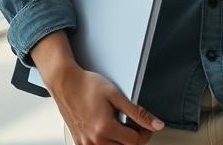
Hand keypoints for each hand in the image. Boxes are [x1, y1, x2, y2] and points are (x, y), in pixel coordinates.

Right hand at [49, 65, 163, 144]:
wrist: (65, 84)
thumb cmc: (87, 86)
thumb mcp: (116, 95)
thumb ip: (137, 112)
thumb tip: (156, 124)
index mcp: (104, 128)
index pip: (134, 141)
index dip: (145, 132)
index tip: (146, 125)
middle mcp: (93, 139)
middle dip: (133, 138)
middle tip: (134, 124)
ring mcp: (85, 143)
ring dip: (120, 141)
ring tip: (120, 125)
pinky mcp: (79, 142)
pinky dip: (107, 141)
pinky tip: (108, 129)